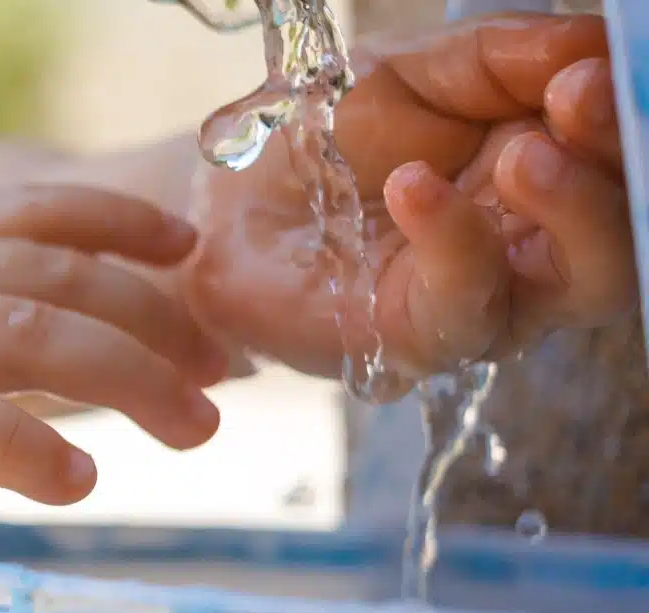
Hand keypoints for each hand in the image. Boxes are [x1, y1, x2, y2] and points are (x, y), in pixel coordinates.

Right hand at [0, 185, 224, 590]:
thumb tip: (110, 346)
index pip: (36, 209)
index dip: (124, 222)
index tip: (189, 251)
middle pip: (57, 275)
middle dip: (156, 324)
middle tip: (218, 380)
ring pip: (25, 333)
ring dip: (128, 379)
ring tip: (192, 429)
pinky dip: (31, 450)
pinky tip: (78, 482)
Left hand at [185, 14, 630, 392]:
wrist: (236, 205)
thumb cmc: (333, 143)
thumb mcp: (415, 74)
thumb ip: (500, 59)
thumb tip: (592, 40)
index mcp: (550, 173)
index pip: (621, 157)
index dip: (622, 114)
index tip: (595, 64)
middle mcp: (539, 245)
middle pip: (625, 223)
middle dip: (614, 159)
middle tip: (579, 94)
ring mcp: (491, 299)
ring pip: (582, 280)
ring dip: (572, 208)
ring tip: (525, 152)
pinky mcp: (422, 338)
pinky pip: (466, 304)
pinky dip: (453, 241)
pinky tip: (416, 184)